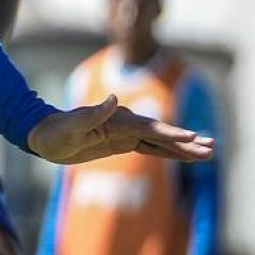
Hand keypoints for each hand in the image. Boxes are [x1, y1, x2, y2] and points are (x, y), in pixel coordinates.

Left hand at [27, 95, 215, 166]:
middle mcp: (126, 123)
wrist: (42, 135)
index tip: (192, 138)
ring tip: (208, 153)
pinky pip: (150, 148)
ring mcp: (125, 133)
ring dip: (183, 148)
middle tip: (211, 148)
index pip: (150, 129)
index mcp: (117, 120)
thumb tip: (115, 99)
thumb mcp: (70, 125)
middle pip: (161, 134)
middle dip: (186, 142)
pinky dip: (168, 152)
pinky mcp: (122, 142)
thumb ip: (93, 113)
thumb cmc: (54, 131)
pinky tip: (184, 156)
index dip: (171, 134)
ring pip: (160, 142)